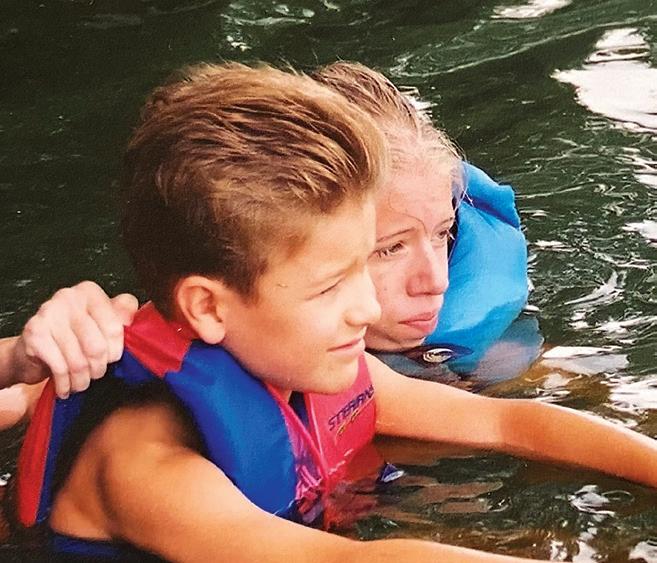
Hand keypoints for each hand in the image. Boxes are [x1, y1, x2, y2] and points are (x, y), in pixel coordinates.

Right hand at [14, 281, 137, 397]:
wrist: (31, 348)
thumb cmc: (73, 336)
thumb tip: (137, 319)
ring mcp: (49, 313)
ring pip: (79, 361)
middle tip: (96, 374)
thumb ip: (121, 318)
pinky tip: (66, 387)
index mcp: (90, 291)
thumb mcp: (100, 323)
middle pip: (98, 347)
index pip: (116, 327)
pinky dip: (65, 384)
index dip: (117, 351)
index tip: (112, 359)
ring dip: (82, 380)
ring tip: (81, 383)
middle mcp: (69, 297)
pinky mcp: (34, 333)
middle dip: (99, 369)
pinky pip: (60, 368)